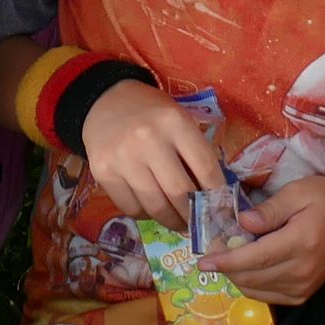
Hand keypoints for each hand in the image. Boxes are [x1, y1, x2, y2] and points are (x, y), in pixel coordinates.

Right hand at [77, 81, 222, 230]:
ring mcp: (122, 157)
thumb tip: (212, 195)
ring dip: (171, 221)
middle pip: (179, 192)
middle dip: (194, 215)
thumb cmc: (151, 113)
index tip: (221, 208)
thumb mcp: (178, 120)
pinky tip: (151, 209)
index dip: (217, 193)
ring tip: (179, 223)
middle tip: (200, 224)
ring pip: (155, 206)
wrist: (105, 101)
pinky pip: (130, 208)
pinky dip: (145, 215)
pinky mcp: (102, 172)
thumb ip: (194, 152)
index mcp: (174, 122)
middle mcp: (148, 139)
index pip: (205, 167)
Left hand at [220, 176, 324, 307]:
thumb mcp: (299, 191)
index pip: (254, 258)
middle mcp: (303, 271)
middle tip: (211, 252)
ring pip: (259, 291)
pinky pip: (271, 297)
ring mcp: (306, 286)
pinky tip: (246, 270)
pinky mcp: (307, 293)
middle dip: (227, 268)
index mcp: (301, 243)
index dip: (226, 261)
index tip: (203, 260)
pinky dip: (253, 286)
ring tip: (227, 258)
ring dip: (238, 278)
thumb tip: (242, 224)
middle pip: (253, 278)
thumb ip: (269, 209)